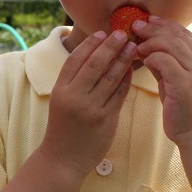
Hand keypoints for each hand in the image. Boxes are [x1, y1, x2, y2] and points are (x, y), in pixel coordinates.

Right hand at [39, 29, 135, 178]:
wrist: (63, 159)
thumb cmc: (63, 127)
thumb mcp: (61, 100)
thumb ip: (74, 81)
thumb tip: (94, 55)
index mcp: (60, 90)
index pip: (75, 60)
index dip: (90, 45)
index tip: (102, 32)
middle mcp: (74, 97)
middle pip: (94, 65)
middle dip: (109, 47)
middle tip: (121, 33)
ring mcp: (91, 109)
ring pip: (110, 78)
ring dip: (122, 60)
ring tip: (131, 46)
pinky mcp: (106, 119)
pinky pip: (119, 94)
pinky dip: (126, 80)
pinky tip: (131, 69)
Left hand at [131, 16, 191, 147]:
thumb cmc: (185, 109)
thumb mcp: (177, 81)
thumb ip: (167, 64)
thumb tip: (146, 47)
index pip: (184, 33)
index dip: (165, 24)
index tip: (148, 20)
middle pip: (176, 35)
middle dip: (154, 28)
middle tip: (136, 26)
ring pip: (170, 45)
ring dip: (150, 42)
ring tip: (137, 45)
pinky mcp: (186, 85)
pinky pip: (165, 61)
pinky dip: (152, 58)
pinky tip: (144, 62)